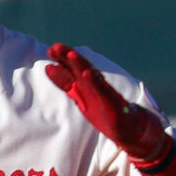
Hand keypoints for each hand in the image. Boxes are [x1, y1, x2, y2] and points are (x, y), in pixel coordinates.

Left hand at [46, 43, 167, 160]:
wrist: (127, 128)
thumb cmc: (102, 109)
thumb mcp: (79, 95)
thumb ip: (66, 82)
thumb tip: (49, 67)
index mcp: (86, 83)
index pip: (73, 68)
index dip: (63, 59)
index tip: (50, 49)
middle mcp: (95, 84)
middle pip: (81, 68)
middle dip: (69, 57)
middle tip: (55, 47)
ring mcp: (103, 92)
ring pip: (91, 76)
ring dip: (81, 65)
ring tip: (71, 54)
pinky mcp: (111, 103)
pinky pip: (102, 91)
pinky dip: (95, 82)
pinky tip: (88, 74)